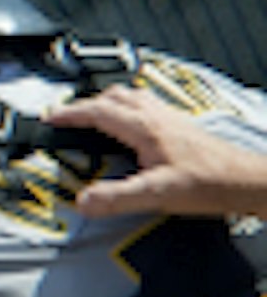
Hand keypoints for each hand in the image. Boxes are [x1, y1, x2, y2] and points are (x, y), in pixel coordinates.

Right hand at [43, 88, 266, 222]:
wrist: (246, 182)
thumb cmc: (210, 183)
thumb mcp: (157, 194)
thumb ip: (116, 197)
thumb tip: (83, 200)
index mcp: (145, 128)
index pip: (97, 111)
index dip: (69, 114)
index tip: (50, 119)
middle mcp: (157, 117)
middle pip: (114, 96)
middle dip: (86, 104)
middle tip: (69, 117)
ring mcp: (171, 119)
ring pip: (132, 97)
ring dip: (109, 102)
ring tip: (95, 116)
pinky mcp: (182, 127)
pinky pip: (149, 106)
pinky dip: (130, 109)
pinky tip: (133, 126)